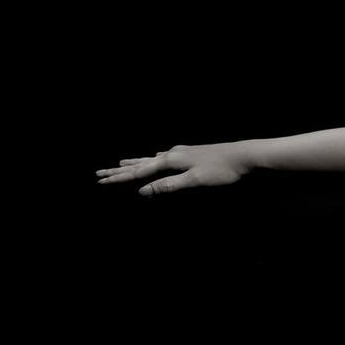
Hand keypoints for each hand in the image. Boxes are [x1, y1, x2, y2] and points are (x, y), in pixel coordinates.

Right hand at [96, 143, 249, 196]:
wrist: (245, 155)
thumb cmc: (221, 170)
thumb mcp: (193, 181)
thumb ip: (167, 186)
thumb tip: (141, 191)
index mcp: (171, 160)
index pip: (139, 171)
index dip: (119, 178)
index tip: (100, 181)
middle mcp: (173, 153)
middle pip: (141, 163)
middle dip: (120, 170)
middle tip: (99, 172)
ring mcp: (182, 152)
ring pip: (151, 159)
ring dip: (134, 163)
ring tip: (120, 162)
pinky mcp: (191, 155)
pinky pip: (164, 158)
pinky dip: (152, 160)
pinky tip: (155, 158)